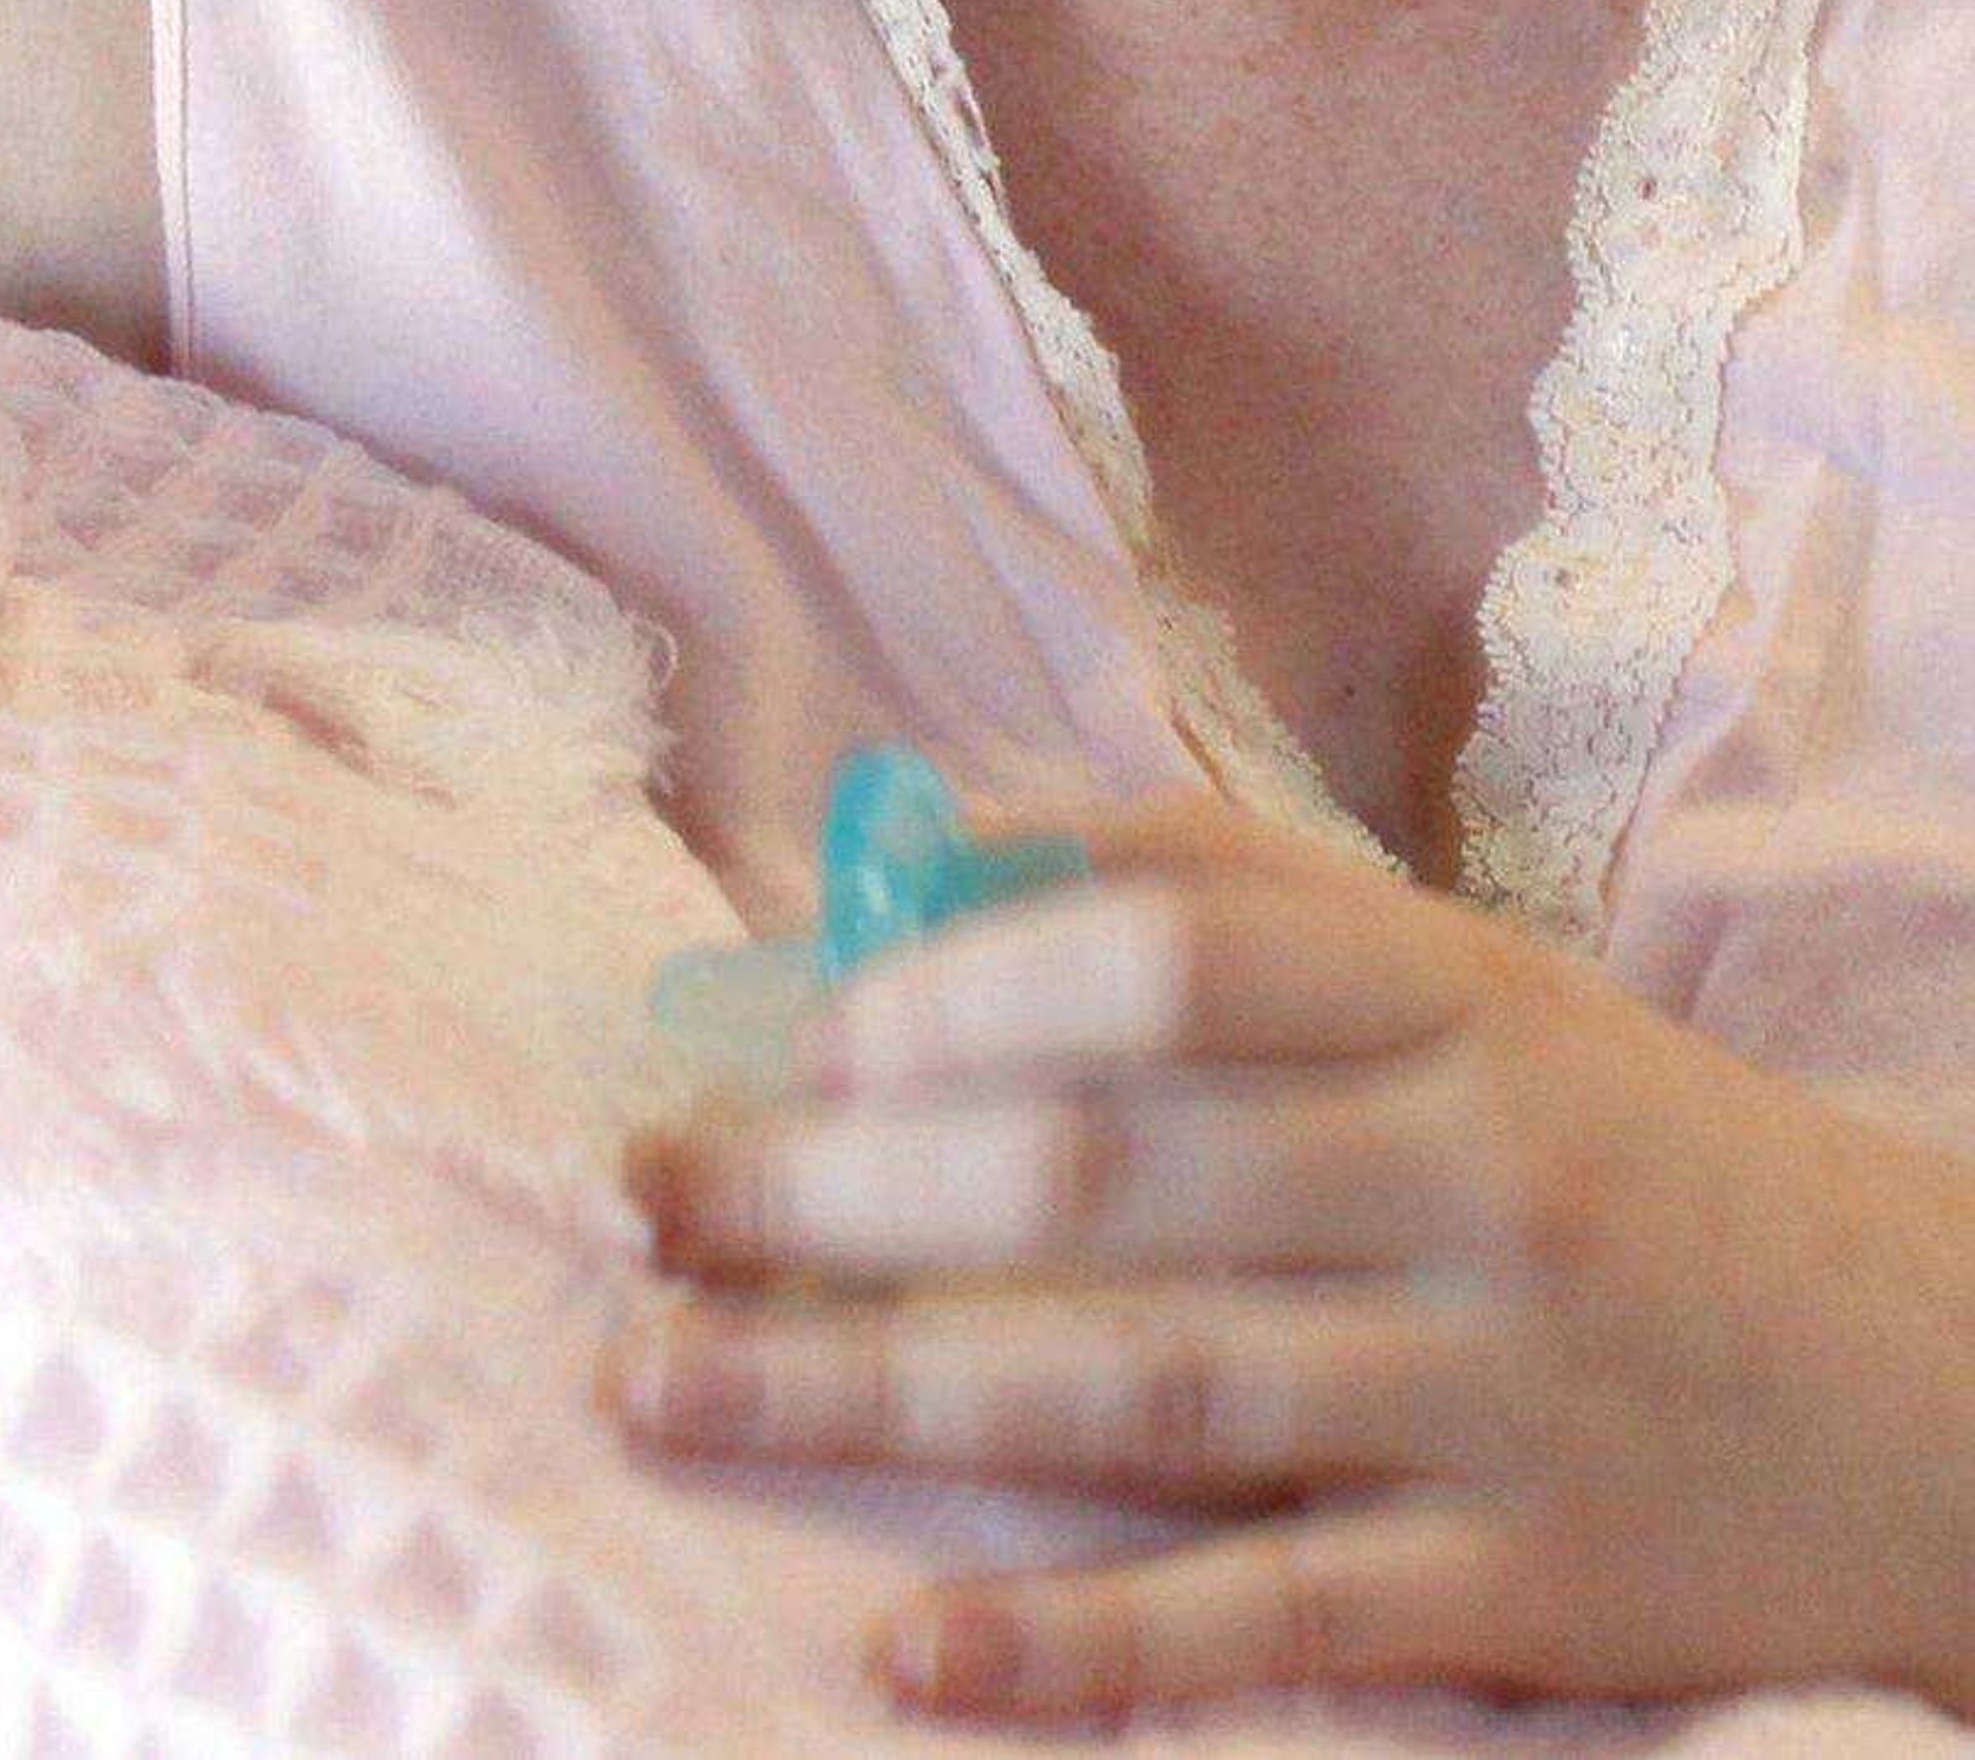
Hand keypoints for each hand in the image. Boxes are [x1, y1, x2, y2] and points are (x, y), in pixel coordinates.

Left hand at [603, 791, 1974, 1722]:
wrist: (1957, 1390)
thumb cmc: (1629, 1155)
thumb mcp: (1466, 979)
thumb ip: (1211, 892)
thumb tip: (912, 834)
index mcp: (1454, 999)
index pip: (1165, 955)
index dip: (950, 987)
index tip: (780, 1038)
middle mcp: (1476, 1178)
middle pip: (1104, 1175)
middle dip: (834, 1192)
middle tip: (640, 1205)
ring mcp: (1505, 1390)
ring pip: (1144, 1386)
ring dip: (873, 1396)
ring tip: (661, 1387)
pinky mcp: (1536, 1593)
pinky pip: (1273, 1617)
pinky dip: (1082, 1644)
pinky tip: (903, 1649)